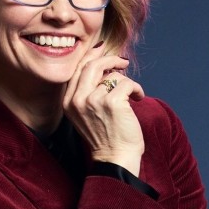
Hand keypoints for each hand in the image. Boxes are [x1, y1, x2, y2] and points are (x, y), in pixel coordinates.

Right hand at [63, 43, 144, 175]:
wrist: (115, 159)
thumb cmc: (105, 136)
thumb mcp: (86, 113)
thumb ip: (87, 90)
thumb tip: (101, 63)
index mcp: (68, 101)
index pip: (78, 69)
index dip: (91, 56)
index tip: (102, 48)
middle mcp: (77, 99)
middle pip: (92, 65)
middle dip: (110, 58)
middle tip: (123, 61)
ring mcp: (93, 101)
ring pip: (113, 75)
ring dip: (126, 82)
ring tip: (132, 95)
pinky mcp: (112, 102)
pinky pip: (127, 83)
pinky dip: (137, 89)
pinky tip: (139, 98)